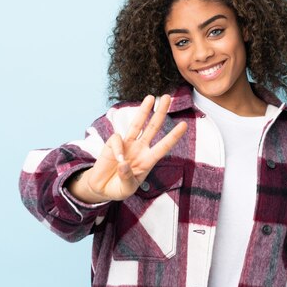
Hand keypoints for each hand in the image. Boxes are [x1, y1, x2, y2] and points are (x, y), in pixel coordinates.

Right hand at [69, 94, 187, 202]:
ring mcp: (127, 145)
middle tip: (167, 98)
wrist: (102, 188)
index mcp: (148, 161)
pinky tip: (117, 159)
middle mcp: (140, 149)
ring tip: (151, 98)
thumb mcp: (127, 189)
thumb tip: (123, 163)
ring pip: (137, 124)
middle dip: (160, 112)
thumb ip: (127, 178)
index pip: (163, 146)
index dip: (173, 136)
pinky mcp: (113, 144)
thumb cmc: (118, 188)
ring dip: (143, 111)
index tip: (184, 124)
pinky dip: (118, 148)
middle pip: (153, 128)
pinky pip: (117, 140)